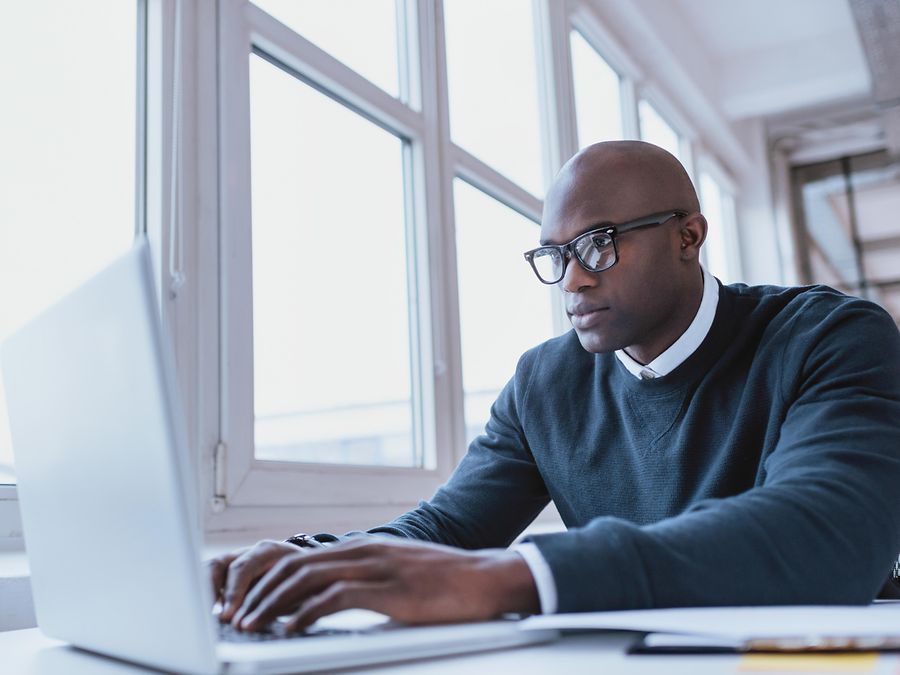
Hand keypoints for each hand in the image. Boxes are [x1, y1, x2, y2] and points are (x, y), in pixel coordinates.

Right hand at [207, 539, 299, 622]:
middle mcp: (249, 552)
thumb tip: (268, 618)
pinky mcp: (229, 573)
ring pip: (211, 570)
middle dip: (213, 593)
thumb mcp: (302, 587)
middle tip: (215, 619)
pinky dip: (206, 595)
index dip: (234, 592)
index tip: (228, 615)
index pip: (244, 568)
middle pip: (221, 565)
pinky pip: (210, 579)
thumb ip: (287, 600)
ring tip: (205, 617)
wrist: (308, 568)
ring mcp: (236, 560)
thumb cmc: (305, 579)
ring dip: (206, 593)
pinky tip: (208, 615)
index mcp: (269, 551)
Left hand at [229, 538, 539, 632]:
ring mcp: (374, 568)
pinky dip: (305, 614)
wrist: (484, 580)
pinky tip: (291, 630)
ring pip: (307, 579)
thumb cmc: (445, 583)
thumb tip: (332, 601)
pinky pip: (335, 598)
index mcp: (363, 548)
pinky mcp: (387, 589)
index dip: (269, 582)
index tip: (249, 604)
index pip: (302, 559)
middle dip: (260, 594)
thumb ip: (366, 581)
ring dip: (272, 605)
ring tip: (252, 626)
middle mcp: (363, 552)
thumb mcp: (398, 575)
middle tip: (237, 618)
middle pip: (295, 566)